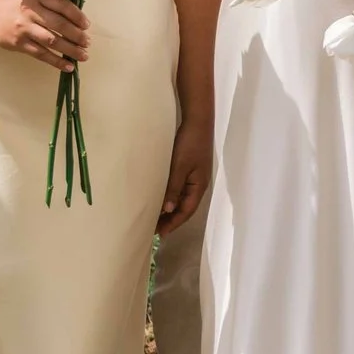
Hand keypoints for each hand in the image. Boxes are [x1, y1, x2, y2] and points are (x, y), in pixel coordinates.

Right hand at [0, 0, 89, 70]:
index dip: (77, 15)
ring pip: (52, 41)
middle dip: (76, 35)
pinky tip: (68, 66)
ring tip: (83, 56)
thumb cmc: (20, 7)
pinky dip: (56, 61)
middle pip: (58, 24)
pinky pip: (41, 54)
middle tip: (87, 42)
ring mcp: (24, 28)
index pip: (61, 5)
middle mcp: (31, 11)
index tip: (86, 25)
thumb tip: (79, 22)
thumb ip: (54, 6)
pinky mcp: (19, 44)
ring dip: (70, 50)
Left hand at [159, 116, 212, 234]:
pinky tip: (161, 197)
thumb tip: (167, 209)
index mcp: (199, 186)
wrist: (197, 120)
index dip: (174, 223)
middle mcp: (198, 184)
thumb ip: (174, 188)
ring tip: (156, 217)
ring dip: (170, 208)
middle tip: (154, 229)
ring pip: (182, 198)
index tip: (159, 234)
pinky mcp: (189, 168)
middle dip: (171, 219)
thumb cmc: (189, 144)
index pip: (186, 211)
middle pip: (185, 207)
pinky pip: (180, 188)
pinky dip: (171, 196)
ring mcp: (194, 176)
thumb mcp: (180, 167)